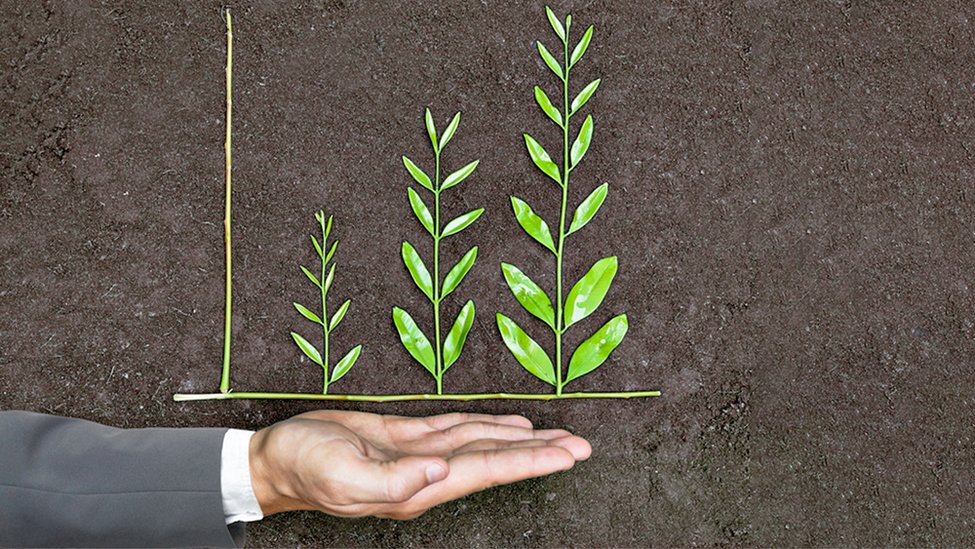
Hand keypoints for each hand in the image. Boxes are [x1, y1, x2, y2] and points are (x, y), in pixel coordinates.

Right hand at [248, 410, 590, 518]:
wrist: (277, 458)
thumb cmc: (304, 467)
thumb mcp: (342, 475)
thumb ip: (394, 480)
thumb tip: (441, 469)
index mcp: (417, 486)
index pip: (485, 470)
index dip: (528, 461)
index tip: (566, 454)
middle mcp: (427, 474)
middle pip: (494, 459)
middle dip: (538, 453)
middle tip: (581, 446)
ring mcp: (419, 456)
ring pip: (481, 444)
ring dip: (520, 440)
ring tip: (558, 438)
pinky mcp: (406, 438)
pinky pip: (457, 430)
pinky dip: (487, 426)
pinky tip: (509, 425)